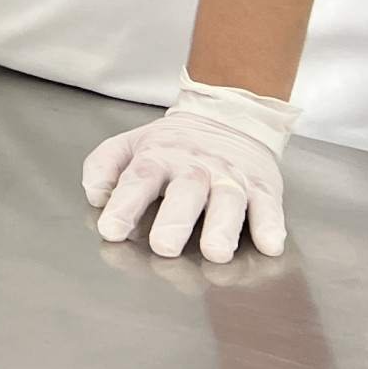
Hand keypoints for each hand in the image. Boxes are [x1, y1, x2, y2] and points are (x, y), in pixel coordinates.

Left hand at [83, 78, 294, 261]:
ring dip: (222, 227)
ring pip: (228, 200)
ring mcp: (230, 177)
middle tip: (164, 247)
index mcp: (158, 157)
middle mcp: (194, 167)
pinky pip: (269, 206)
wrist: (229, 116)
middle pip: (185, 191)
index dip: (124, 204)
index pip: (138, 179)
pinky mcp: (263, 187)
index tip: (111, 230)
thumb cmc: (173, 144)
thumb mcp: (132, 144)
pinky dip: (271, 225)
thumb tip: (96, 195)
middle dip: (174, 220)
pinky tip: (269, 244)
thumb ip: (105, 165)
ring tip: (215, 252)